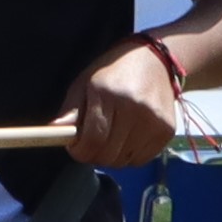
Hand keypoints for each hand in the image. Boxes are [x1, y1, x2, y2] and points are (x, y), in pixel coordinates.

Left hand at [63, 38, 186, 170]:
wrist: (156, 60)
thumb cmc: (113, 72)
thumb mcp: (85, 83)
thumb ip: (70, 110)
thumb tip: (54, 132)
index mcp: (108, 94)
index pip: (92, 139)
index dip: (79, 151)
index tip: (76, 148)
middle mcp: (134, 108)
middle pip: (107, 154)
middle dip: (93, 155)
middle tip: (92, 143)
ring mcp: (153, 121)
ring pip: (123, 161)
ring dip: (112, 156)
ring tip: (111, 137)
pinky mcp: (166, 130)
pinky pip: (141, 160)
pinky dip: (130, 156)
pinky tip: (128, 138)